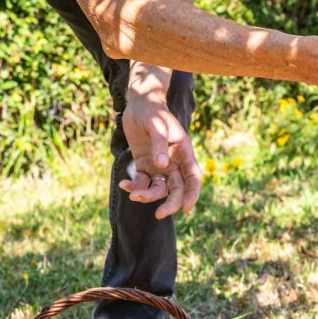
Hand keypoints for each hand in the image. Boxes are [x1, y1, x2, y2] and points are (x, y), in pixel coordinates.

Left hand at [120, 96, 201, 218]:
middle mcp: (174, 162)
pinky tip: (124, 185)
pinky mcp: (145, 166)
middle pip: (177, 189)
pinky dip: (134, 187)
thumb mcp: (156, 124)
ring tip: (133, 195)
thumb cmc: (152, 111)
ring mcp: (160, 165)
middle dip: (170, 204)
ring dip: (148, 195)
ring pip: (158, 188)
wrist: (138, 104)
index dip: (192, 194)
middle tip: (159, 215)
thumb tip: (162, 166)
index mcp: (183, 152)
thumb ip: (160, 144)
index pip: (193, 177)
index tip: (186, 208)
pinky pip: (142, 182)